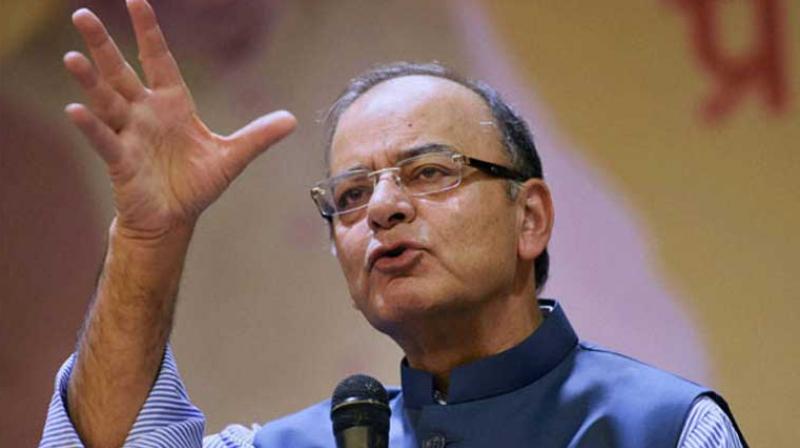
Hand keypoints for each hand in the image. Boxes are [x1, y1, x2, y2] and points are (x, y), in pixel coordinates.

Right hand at [64, 0, 295, 240]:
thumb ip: (258, 136)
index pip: (158, 61)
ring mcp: (130, 135)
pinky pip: (104, 140)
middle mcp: (145, 114)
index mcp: (172, 105)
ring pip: (106, 101)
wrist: (174, 219)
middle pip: (120, 73)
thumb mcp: (232, 157)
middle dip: (103, 45)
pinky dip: (90, 126)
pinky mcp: (121, 162)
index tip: (136, 1)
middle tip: (82, 14)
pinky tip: (74, 110)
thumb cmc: (195, 184)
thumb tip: (293, 119)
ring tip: (72, 57)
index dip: (148, 32)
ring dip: (90, 80)